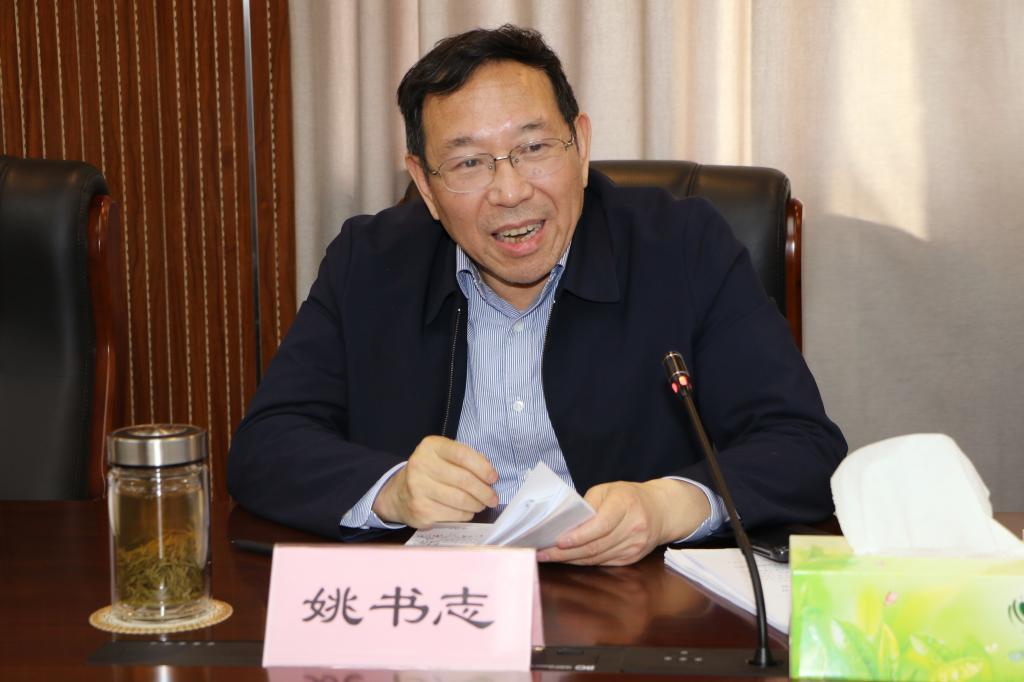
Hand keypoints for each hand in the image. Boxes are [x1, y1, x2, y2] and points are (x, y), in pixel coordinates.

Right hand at [372, 436, 497, 527]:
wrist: (399, 494)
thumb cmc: (430, 472)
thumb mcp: (444, 456)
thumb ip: (466, 458)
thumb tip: (489, 473)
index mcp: (430, 447)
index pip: (463, 455)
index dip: (483, 468)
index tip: (493, 477)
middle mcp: (421, 465)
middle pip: (464, 480)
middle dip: (484, 491)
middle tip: (493, 497)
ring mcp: (418, 490)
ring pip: (460, 500)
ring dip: (477, 504)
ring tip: (482, 504)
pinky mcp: (421, 511)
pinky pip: (453, 515)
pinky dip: (466, 514)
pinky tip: (467, 511)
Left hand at [537, 479, 710, 565]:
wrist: (661, 510)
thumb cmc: (628, 496)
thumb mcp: (608, 489)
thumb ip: (588, 505)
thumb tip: (564, 524)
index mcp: (626, 504)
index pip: (600, 525)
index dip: (578, 536)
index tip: (558, 542)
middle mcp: (634, 527)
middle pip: (596, 546)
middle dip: (566, 553)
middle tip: (543, 553)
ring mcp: (635, 546)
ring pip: (598, 558)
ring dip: (571, 560)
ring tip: (549, 557)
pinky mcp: (633, 558)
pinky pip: (604, 563)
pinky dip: (584, 562)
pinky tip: (569, 560)